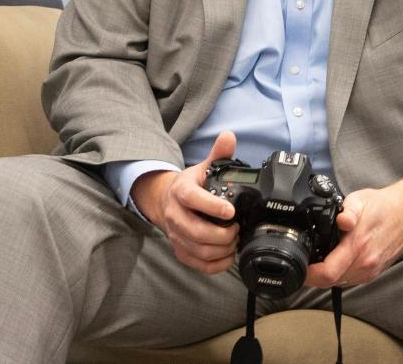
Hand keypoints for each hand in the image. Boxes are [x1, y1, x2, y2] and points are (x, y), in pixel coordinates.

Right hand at [131, 131, 240, 274]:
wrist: (166, 202)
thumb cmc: (190, 186)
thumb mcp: (203, 167)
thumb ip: (218, 154)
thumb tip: (229, 136)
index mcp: (181, 191)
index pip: (192, 199)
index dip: (211, 206)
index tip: (230, 211)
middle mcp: (175, 215)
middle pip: (197, 232)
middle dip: (222, 234)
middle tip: (236, 228)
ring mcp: (176, 236)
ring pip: (199, 251)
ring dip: (222, 249)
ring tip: (234, 239)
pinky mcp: (180, 251)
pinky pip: (199, 265)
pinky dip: (218, 264)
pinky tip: (228, 254)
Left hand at [304, 176, 402, 288]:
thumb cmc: (381, 206)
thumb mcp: (359, 200)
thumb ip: (348, 210)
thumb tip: (341, 220)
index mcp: (358, 246)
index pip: (328, 273)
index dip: (309, 275)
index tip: (299, 267)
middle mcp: (365, 263)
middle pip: (330, 281)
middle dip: (314, 275)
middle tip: (304, 262)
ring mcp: (370, 270)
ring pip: (339, 283)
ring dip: (326, 276)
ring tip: (317, 261)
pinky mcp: (373, 273)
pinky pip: (350, 280)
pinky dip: (339, 274)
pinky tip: (334, 261)